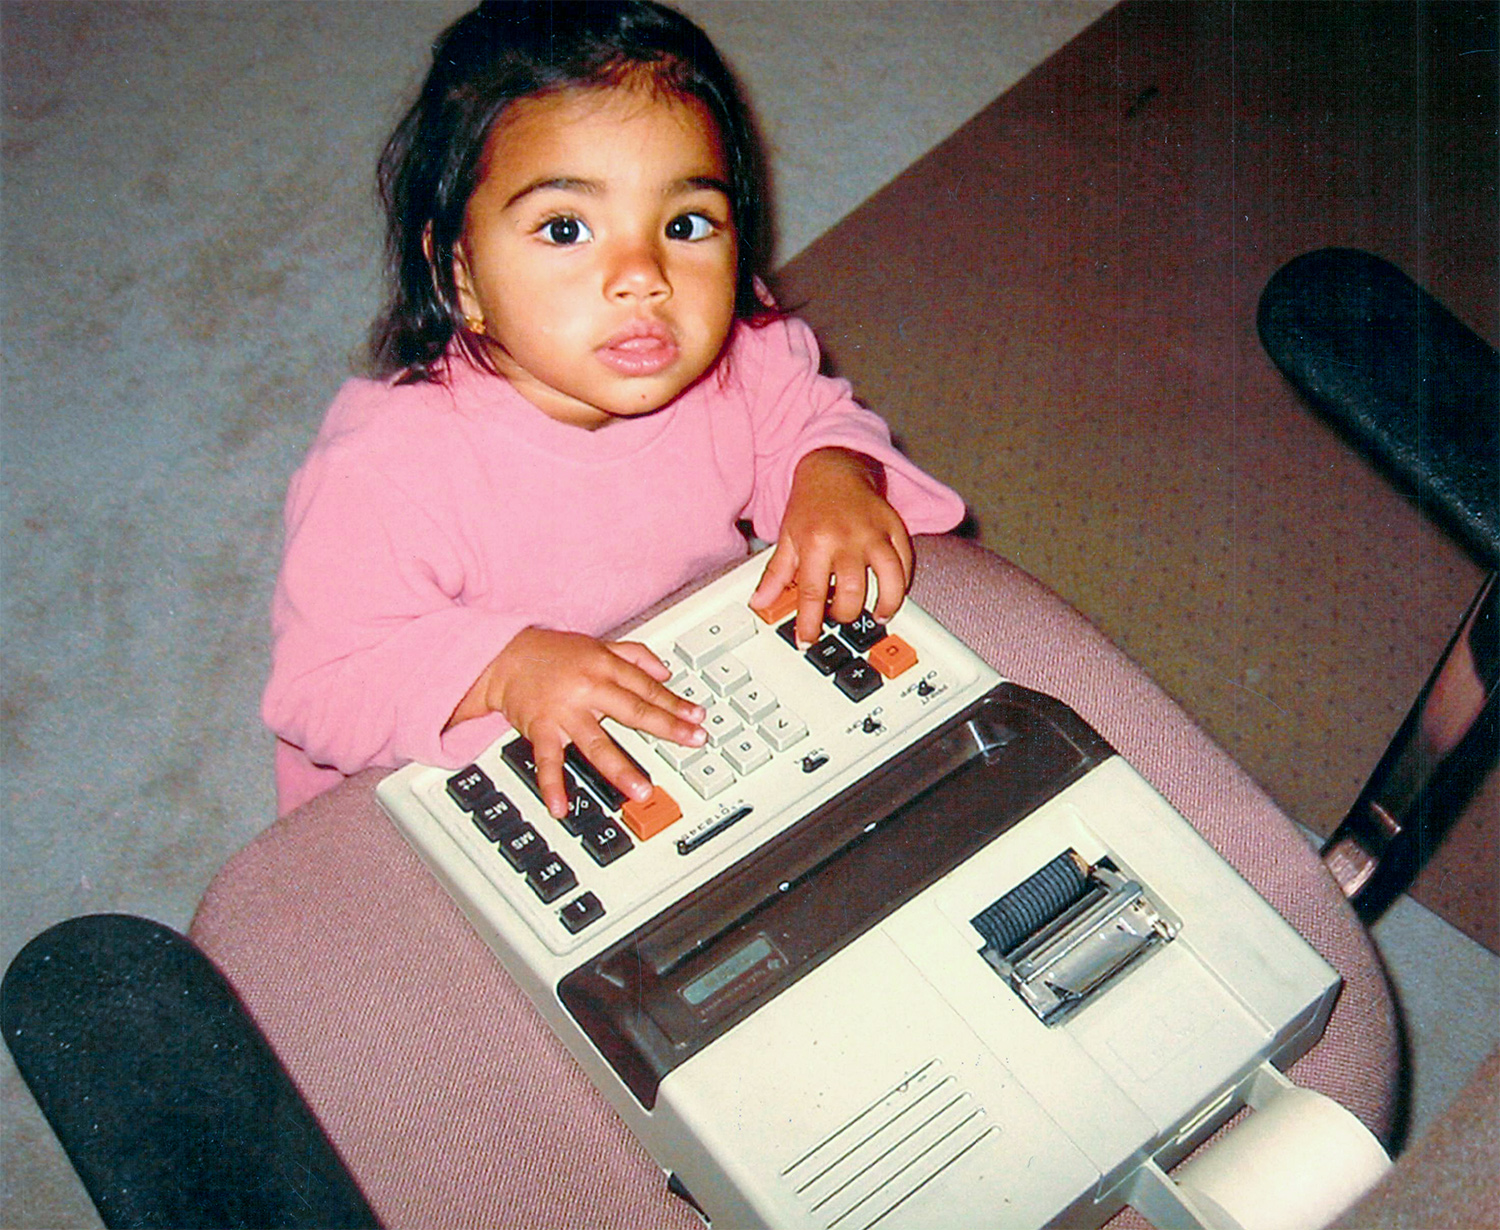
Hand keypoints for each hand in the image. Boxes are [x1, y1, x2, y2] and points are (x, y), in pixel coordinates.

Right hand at [450, 628, 705, 817]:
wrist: (503, 654)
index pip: (647, 688)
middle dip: (666, 727)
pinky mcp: (540, 728)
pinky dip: (552, 785)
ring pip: (596, 742)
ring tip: (641, 790)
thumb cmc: (552, 653)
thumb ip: (633, 656)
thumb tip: (665, 672)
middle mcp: (588, 688)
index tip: (697, 717)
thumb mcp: (597, 644)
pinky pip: (547, 760)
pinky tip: (561, 807)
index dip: (675, 703)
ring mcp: (564, 712)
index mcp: (604, 666)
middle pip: (634, 710)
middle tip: (693, 741)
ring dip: (619, 768)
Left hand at [749, 447, 913, 645]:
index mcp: (816, 541)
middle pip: (852, 592)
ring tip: (877, 615)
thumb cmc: (811, 503)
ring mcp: (874, 533)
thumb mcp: (787, 537)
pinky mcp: (895, 527)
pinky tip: (894, 592)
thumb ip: (776, 574)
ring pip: (889, 579)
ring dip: (886, 604)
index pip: (812, 593)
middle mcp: (847, 538)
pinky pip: (906, 561)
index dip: (809, 623)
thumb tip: (760, 602)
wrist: (834, 466)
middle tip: (839, 617)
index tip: (807, 639)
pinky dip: (903, 582)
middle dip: (845, 614)